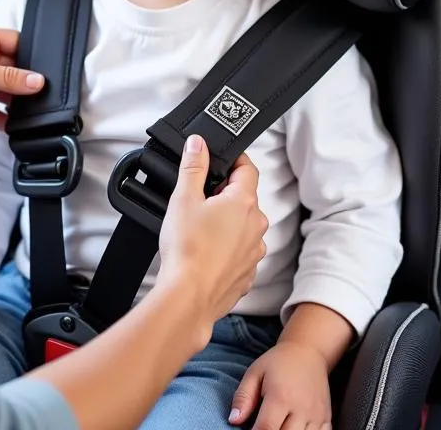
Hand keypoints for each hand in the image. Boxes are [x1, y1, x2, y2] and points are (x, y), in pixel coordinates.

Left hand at [0, 24, 43, 134]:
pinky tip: (12, 129)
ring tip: (30, 116)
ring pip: (5, 93)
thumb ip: (5, 77)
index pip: (18, 43)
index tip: (47, 75)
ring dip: (16, 105)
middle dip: (26, 85)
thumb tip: (35, 81)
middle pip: (14, 70)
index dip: (33, 58)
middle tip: (41, 99)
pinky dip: (3, 120)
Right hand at [157, 136, 267, 349]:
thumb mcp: (183, 198)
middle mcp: (256, 226)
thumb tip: (198, 143)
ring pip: (244, 226)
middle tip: (201, 197)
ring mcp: (254, 252)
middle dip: (226, 193)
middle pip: (246, 198)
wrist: (188, 298)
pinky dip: (227, 248)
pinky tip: (206, 252)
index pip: (248, 169)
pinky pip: (240, 252)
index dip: (234, 161)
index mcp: (243, 203)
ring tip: (201, 228)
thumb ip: (193, 166)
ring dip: (228, 222)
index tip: (221, 160)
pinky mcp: (247, 274)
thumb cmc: (187, 250)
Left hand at [229, 341, 331, 429]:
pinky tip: (294, 428)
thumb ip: (243, 397)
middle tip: (264, 427)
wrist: (307, 351)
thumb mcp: (255, 372)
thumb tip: (233, 420)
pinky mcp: (326, 417)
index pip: (266, 429)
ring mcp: (316, 414)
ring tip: (279, 426)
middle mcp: (301, 408)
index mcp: (280, 395)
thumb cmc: (277, 362)